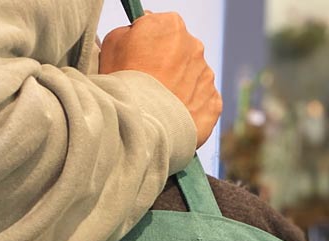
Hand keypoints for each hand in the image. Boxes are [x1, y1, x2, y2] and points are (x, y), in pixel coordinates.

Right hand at [100, 12, 221, 147]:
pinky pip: (203, 103)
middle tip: (150, 87)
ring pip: (193, 79)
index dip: (150, 46)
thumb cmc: (124, 83)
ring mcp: (206, 76)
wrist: (142, 127)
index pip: (163, 29)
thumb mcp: (114, 43)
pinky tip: (174, 117)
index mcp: (172, 26)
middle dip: (168, 67)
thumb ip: (131, 32)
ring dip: (181, 89)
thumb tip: (138, 33)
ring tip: (161, 106)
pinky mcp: (214, 103)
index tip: (141, 60)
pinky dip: (191, 110)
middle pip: (181, 54)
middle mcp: (195, 47)